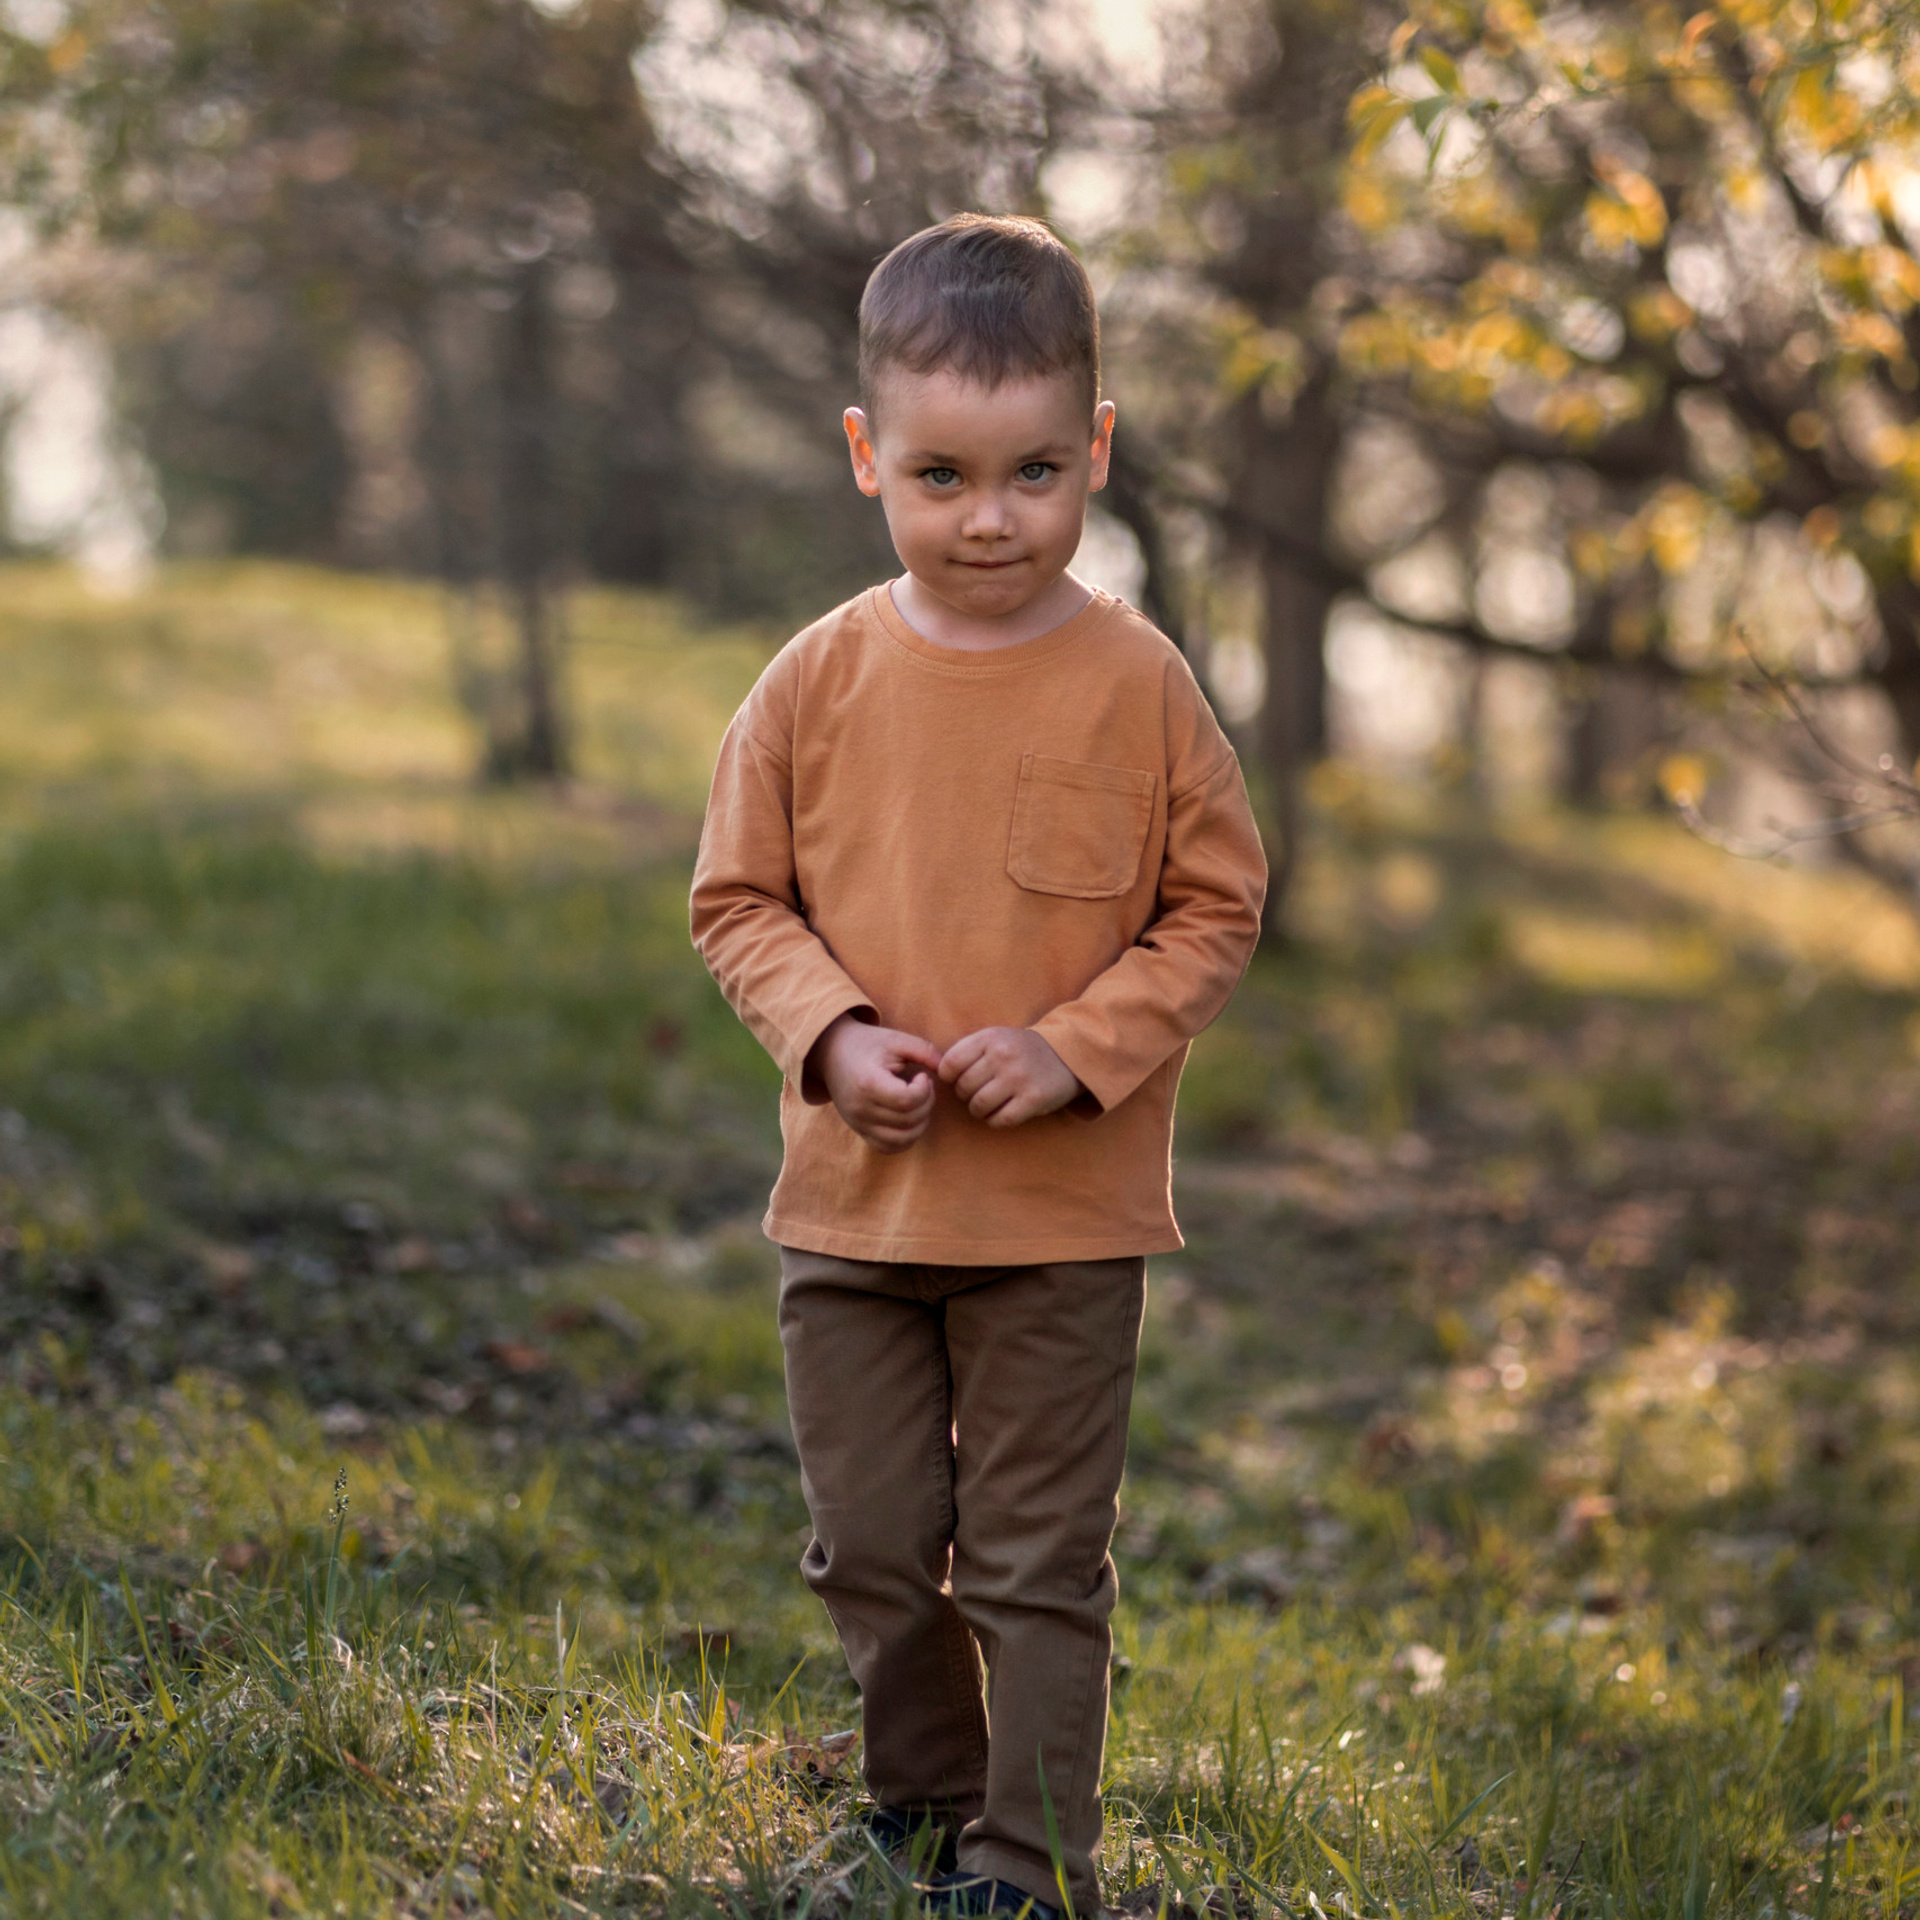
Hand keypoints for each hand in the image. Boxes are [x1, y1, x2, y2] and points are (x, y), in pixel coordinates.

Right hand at [808, 1013, 942, 1152]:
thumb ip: (925, 1051)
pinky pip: (888, 1147)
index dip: (924, 1090)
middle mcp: (861, 1109)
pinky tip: (908, 1117)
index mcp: (868, 1083)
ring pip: (902, 1140)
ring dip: (920, 1124)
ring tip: (917, 1103)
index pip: (907, 1101)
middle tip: (924, 1088)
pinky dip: (906, 1138)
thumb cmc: (868, 1044)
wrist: (831, 1053)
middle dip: (926, 1105)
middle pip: (908, 1121)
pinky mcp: (860, 1131)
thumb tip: (948, 1070)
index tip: (922, 1076)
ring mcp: (858, 1124)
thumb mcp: (896, 1039)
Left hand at [938, 1027, 1082, 1127]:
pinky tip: (1001, 1113)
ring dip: (978, 1110)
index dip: (949, 1077)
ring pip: (978, 1106)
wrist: (1066, 1055)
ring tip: (987, 1105)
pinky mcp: (1033, 1099)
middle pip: (963, 1087)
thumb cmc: (1021, 1050)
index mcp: (990, 1038)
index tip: (960, 1079)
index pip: (950, 1064)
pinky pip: (1000, 1119)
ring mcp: (1019, 1078)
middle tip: (977, 1092)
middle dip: (965, 1095)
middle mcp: (1003, 1056)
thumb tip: (937, 1073)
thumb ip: (969, 1051)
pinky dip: (995, 1120)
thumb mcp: (996, 1038)